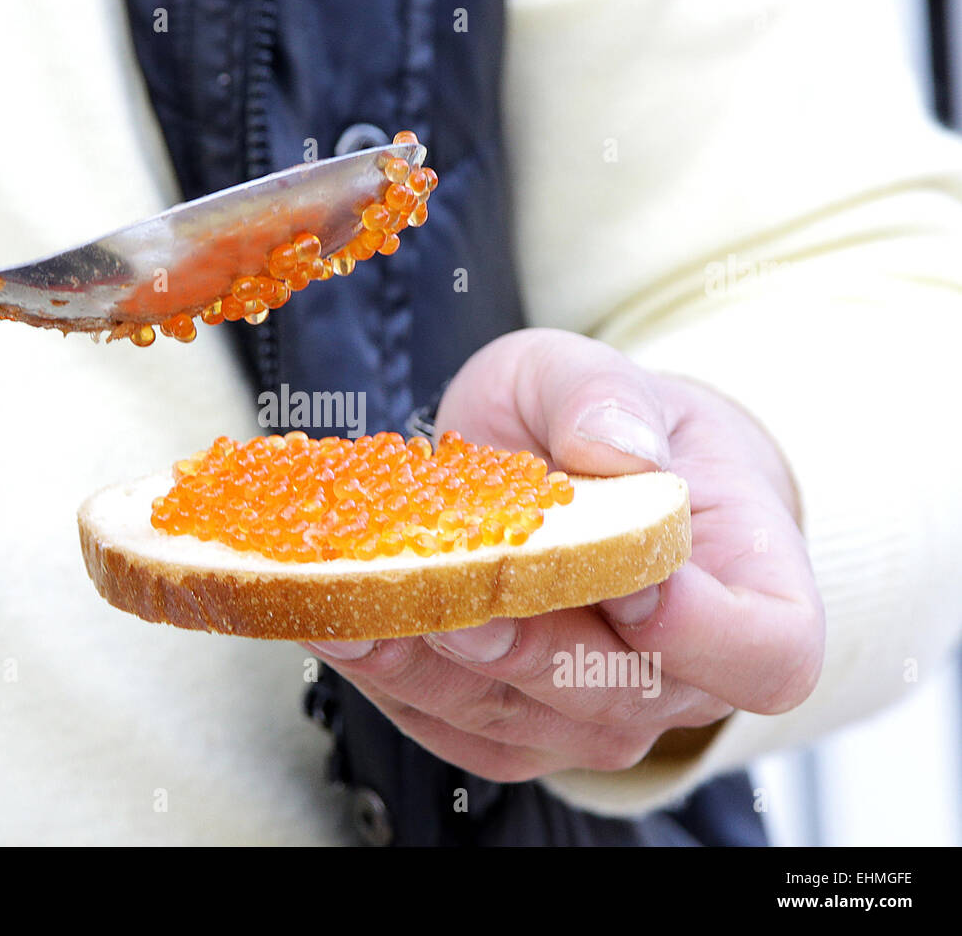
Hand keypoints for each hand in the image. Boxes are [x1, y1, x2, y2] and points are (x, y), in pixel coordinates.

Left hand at [302, 328, 823, 781]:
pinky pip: (449, 722)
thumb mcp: (602, 373)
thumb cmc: (609, 426)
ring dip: (427, 668)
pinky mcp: (504, 730)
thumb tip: (615, 450)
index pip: (762, 652)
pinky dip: (390, 675)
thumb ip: (608, 399)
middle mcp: (677, 680)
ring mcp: (587, 717)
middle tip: (450, 602)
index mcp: (752, 594)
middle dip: (525, 649)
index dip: (701, 630)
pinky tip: (340, 621)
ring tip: (350, 606)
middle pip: (613, 695)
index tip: (632, 581)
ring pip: (513, 719)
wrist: (570, 476)